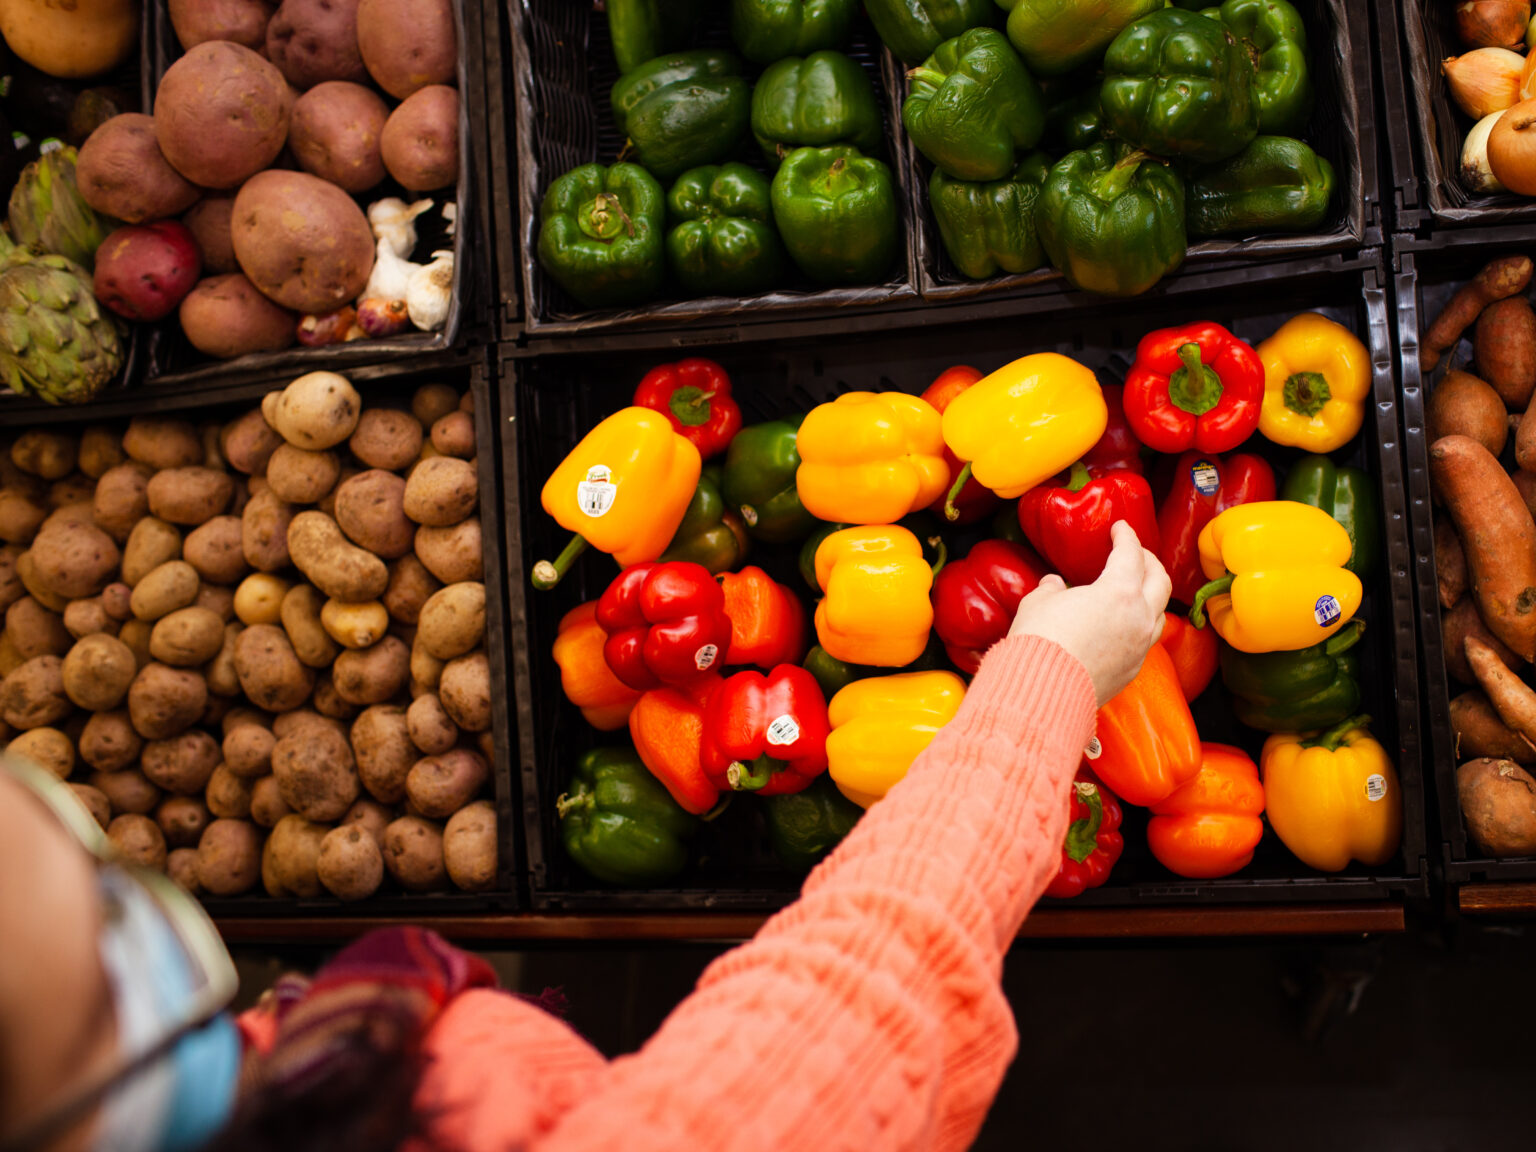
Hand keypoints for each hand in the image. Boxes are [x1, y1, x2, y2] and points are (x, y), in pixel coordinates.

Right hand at [1007, 521, 1171, 705]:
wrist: (1044, 689)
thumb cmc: (1040, 639)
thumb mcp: (1039, 602)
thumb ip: (1052, 589)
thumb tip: (1055, 585)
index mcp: (1118, 591)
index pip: (1131, 553)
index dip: (1126, 536)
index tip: (1120, 528)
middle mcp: (1138, 616)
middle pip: (1159, 579)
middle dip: (1148, 560)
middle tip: (1134, 553)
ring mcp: (1139, 646)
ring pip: (1160, 612)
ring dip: (1152, 594)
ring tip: (1139, 588)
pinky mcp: (1132, 669)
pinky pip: (1146, 639)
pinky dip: (1141, 623)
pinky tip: (1126, 624)